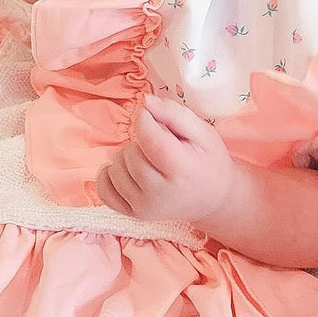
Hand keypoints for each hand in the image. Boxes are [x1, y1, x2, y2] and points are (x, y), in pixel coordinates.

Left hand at [95, 95, 236, 222]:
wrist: (213, 199)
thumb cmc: (208, 161)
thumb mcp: (202, 131)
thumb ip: (174, 113)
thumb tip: (145, 102)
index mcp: (181, 170)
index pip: (149, 138)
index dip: (144, 120)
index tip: (153, 117)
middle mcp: (160, 193)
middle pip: (130, 154)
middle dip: (140, 141)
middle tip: (160, 145)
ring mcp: (144, 207)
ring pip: (115, 169)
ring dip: (127, 157)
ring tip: (148, 159)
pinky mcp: (134, 214)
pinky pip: (104, 190)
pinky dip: (110, 176)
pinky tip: (127, 170)